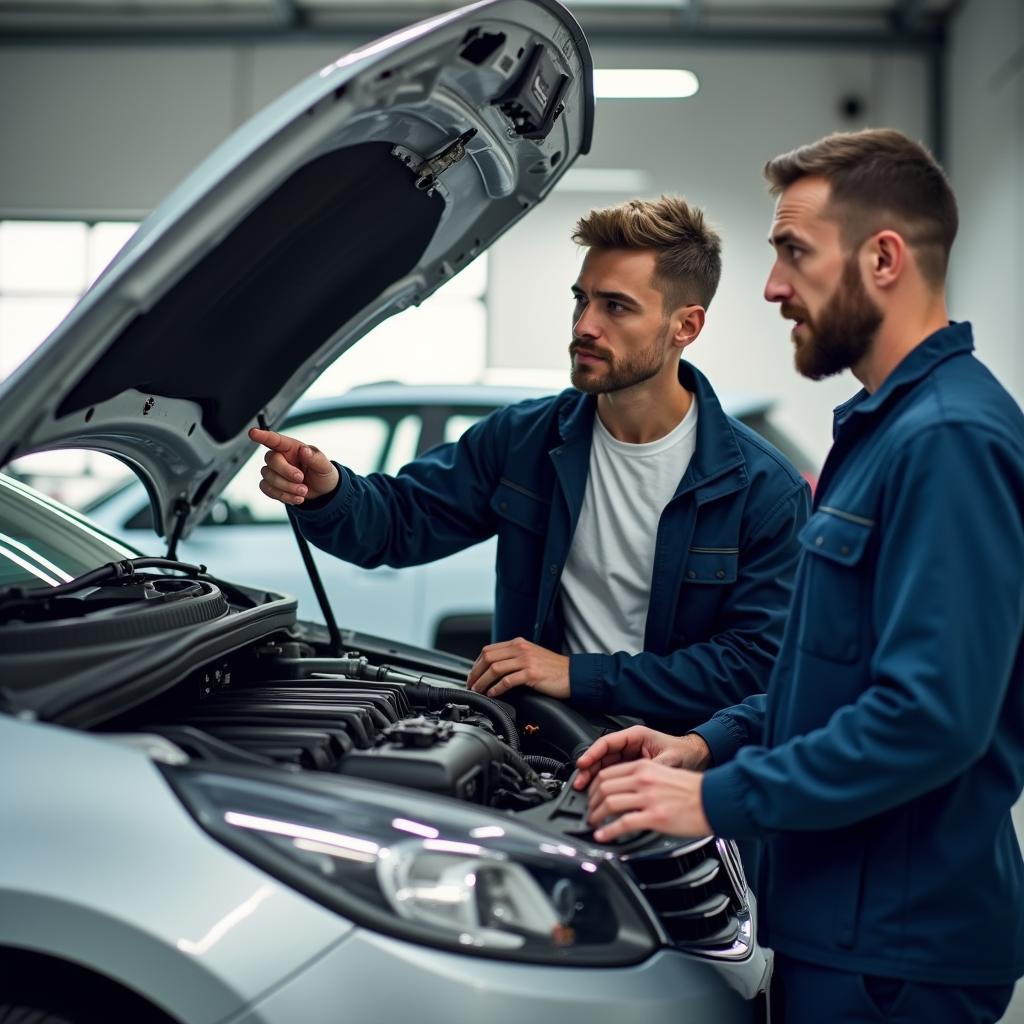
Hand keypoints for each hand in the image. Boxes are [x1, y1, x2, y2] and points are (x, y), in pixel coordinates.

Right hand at [249, 427, 339, 505]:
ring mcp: (274, 472)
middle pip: (271, 460)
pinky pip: (268, 490)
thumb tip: (304, 450)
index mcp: (292, 447)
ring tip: (303, 491)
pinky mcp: (271, 485)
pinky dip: (283, 496)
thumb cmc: (322, 473)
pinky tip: (296, 497)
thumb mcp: (325, 466)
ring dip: (287, 487)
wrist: (322, 492)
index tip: (252, 432)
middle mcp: (280, 457)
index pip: (274, 439)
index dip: (262, 435)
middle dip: (286, 472)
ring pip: (268, 477)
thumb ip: (315, 458)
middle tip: (301, 479)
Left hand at [466, 638, 569, 699]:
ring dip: (483, 682)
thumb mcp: (531, 656)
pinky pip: (508, 680)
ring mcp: (526, 660)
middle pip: (488, 658)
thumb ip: (514, 658)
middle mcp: (521, 649)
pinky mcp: (532, 673)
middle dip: (475, 673)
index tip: (472, 676)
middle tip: (471, 685)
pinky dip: (497, 688)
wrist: (573, 674)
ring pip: (495, 669)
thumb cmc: (552, 669)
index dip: (476, 664)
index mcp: (518, 643)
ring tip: (479, 691)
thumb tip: (493, 669)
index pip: (489, 650)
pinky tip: (493, 694)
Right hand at [573, 727, 710, 789]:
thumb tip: (643, 781)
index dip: (592, 753)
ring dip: (593, 776)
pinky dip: (604, 782)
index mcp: (635, 736)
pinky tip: (598, 792)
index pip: (607, 743)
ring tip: (583, 788)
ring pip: (605, 765)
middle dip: (589, 768)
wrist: (696, 757)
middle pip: (602, 755)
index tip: (583, 764)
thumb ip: (654, 769)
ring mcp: (629, 756)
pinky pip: (613, 773)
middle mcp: (630, 744)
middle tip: (579, 782)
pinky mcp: (631, 768)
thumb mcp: (669, 760)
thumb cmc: (684, 753)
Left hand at [586, 761, 710, 842]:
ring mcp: (648, 798)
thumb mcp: (664, 774)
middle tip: (590, 811)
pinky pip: (623, 823)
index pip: (608, 773)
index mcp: (644, 768)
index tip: (592, 795)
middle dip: (592, 801)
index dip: (594, 786)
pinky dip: (608, 831)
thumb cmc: (693, 791)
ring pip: (609, 803)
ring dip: (596, 815)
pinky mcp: (654, 817)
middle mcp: (643, 780)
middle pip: (604, 787)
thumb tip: (625, 791)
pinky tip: (603, 836)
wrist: (715, 800)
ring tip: (593, 823)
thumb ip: (642, 780)